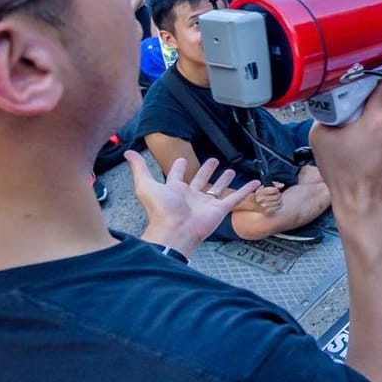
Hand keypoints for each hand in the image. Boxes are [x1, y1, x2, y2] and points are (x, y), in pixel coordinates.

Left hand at [127, 153, 257, 255]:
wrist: (175, 230)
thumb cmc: (160, 210)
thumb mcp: (145, 185)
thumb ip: (138, 168)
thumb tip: (127, 152)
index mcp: (174, 189)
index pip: (177, 176)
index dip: (179, 167)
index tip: (183, 159)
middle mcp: (190, 196)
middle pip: (200, 180)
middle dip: (206, 170)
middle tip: (213, 160)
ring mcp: (206, 203)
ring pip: (217, 188)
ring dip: (223, 180)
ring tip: (230, 170)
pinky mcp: (219, 210)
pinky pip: (235, 198)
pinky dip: (246, 190)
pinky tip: (254, 183)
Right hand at [311, 82, 381, 214]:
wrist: (365, 203)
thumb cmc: (343, 175)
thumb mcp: (320, 138)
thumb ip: (328, 113)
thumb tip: (333, 102)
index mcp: (376, 120)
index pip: (380, 85)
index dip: (369, 86)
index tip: (362, 90)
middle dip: (373, 110)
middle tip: (359, 124)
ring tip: (369, 141)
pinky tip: (379, 150)